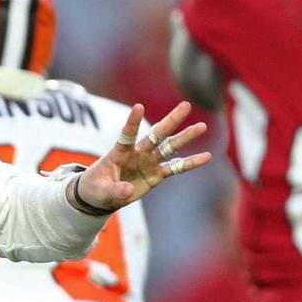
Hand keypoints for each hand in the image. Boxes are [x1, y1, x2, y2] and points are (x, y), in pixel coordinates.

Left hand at [73, 101, 210, 212]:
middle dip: (170, 121)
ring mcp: (148, 162)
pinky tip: (207, 156)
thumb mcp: (100, 191)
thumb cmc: (95, 189)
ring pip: (169, 147)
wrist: (101, 197)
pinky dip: (190, 163)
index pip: (127, 135)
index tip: (138, 107)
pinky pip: (175, 168)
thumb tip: (128, 191)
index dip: (133, 122)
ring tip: (202, 126)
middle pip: (156, 134)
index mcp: (119, 152)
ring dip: (185, 137)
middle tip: (186, 105)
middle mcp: (137, 153)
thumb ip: (113, 190)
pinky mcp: (156, 174)